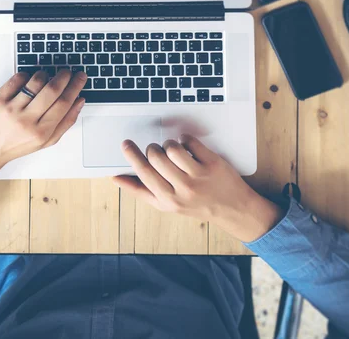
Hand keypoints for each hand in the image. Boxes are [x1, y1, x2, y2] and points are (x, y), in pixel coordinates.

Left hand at [0, 69, 86, 178]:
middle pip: (53, 90)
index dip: (75, 87)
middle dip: (64, 76)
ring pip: (36, 81)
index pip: (65, 103)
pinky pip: (17, 79)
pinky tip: (27, 80)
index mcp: (42, 132)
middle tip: (67, 71)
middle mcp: (27, 121)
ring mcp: (11, 109)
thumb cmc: (15, 145)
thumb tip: (79, 102)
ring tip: (46, 76)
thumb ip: (65, 123)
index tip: (80, 78)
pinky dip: (26, 75)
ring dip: (45, 74)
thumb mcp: (45, 141)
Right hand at [112, 135, 283, 242]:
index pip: (143, 173)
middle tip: (158, 151)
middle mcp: (183, 189)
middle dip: (153, 149)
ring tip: (173, 151)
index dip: (132, 155)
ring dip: (169, 144)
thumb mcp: (165, 204)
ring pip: (172, 148)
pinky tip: (187, 145)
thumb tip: (116, 179)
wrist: (232, 209)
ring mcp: (199, 176)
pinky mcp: (213, 163)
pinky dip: (185, 139)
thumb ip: (140, 191)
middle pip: (156, 157)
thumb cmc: (196, 205)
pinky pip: (191, 142)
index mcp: (168, 199)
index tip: (126, 144)